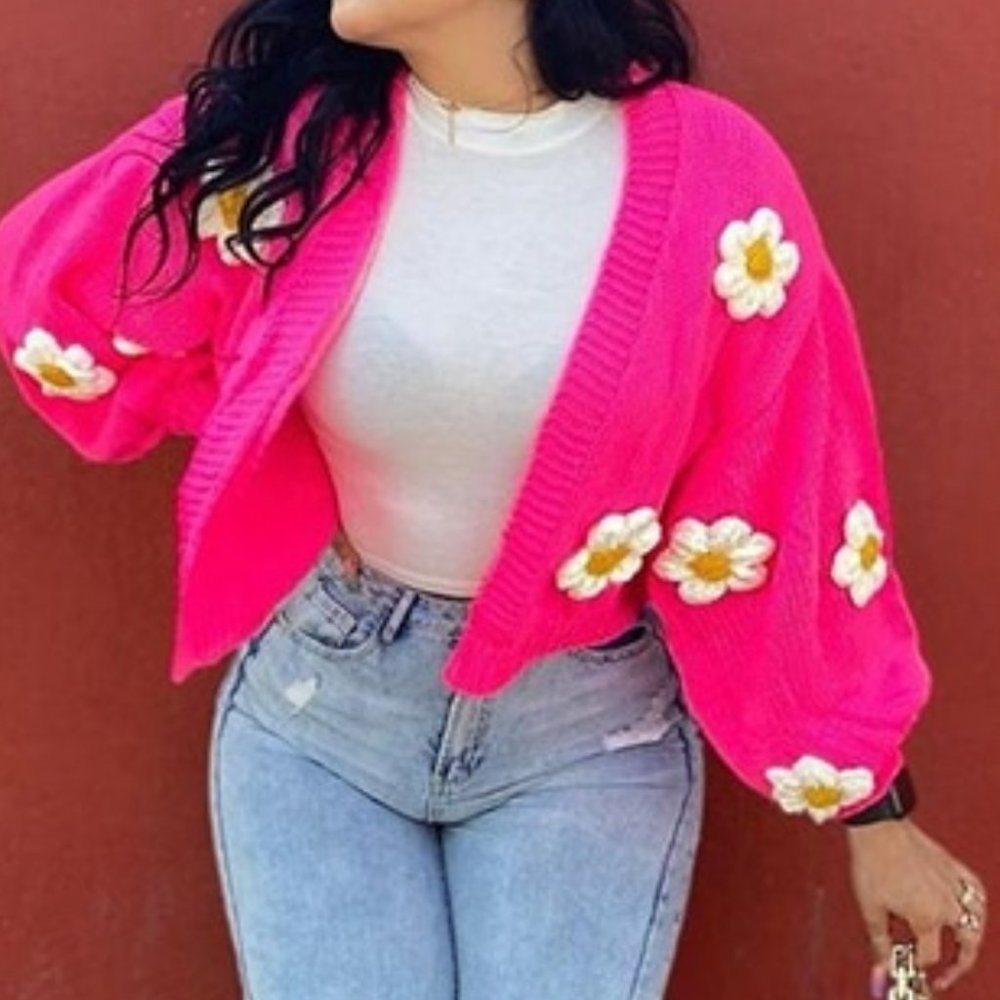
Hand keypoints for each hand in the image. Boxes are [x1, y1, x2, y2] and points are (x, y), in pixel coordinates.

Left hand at [845, 817, 986, 992]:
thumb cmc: (871, 861)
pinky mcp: (953, 866)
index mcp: (927, 917)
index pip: (930, 955)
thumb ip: (879, 942)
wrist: (876, 827)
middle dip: (958, 964)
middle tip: (945, 974)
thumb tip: (880, 967)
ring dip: (972, 937)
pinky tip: (970, 907)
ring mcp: (953, 884)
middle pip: (967, 944)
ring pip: (977, 920)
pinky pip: (976, 890)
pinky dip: (976, 903)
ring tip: (962, 947)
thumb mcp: (870, 908)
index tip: (904, 961)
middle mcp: (947, 904)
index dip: (917, 963)